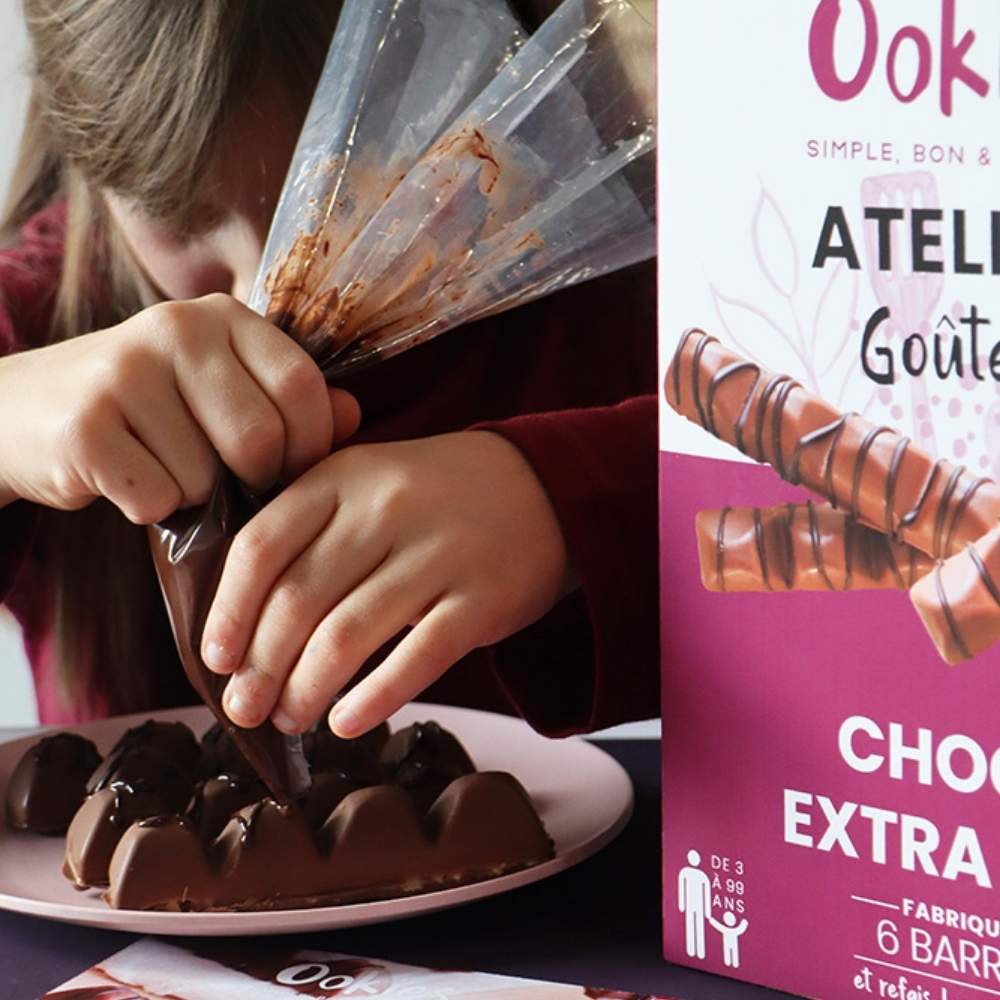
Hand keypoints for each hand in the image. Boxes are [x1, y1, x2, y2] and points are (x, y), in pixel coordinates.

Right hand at [0, 293, 359, 519]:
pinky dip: (149, 509)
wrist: (23, 412)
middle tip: (222, 477)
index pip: (304, 385)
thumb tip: (352, 414)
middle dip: (252, 478)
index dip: (311, 444)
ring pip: (207, 478)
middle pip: (261, 438)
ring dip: (192, 496)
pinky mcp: (85, 425)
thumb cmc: (145, 408)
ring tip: (160, 465)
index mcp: (223, 317)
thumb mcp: (220, 390)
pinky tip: (125, 479)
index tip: (290, 466)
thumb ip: (289, 400)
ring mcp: (126, 372)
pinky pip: (157, 499)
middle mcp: (177, 328)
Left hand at [201, 431, 571, 736]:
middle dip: (260, 667)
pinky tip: (346, 724)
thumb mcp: (367, 479)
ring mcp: (438, 553)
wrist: (543, 485)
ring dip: (306, 691)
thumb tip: (239, 616)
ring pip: (347, 636)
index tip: (216, 658)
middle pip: (298, 600)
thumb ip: (307, 522)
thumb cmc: (434, 495)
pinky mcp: (481, 599)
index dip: (229, 611)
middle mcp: (386, 508)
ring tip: (291, 719)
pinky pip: (416, 659)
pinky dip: (373, 700)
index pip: (262, 545)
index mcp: (343, 476)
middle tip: (245, 709)